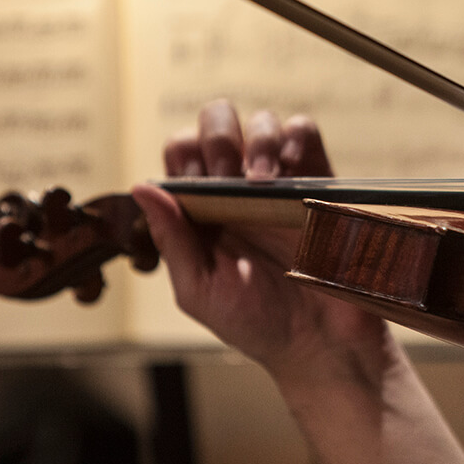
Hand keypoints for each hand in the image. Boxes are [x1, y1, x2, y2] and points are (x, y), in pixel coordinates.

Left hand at [132, 99, 386, 378]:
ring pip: (263, 121)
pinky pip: (304, 133)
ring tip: (262, 181)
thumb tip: (143, 187)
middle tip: (229, 177)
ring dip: (257, 139)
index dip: (183, 154)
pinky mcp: (319, 180)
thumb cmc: (255, 324)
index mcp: (203, 209)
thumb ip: (171, 239)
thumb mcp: (199, 289)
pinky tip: (289, 168)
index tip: (195, 182)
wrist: (319, 342)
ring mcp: (282, 182)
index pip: (182, 153)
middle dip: (218, 138)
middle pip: (218, 122)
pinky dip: (294, 136)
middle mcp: (239, 188)